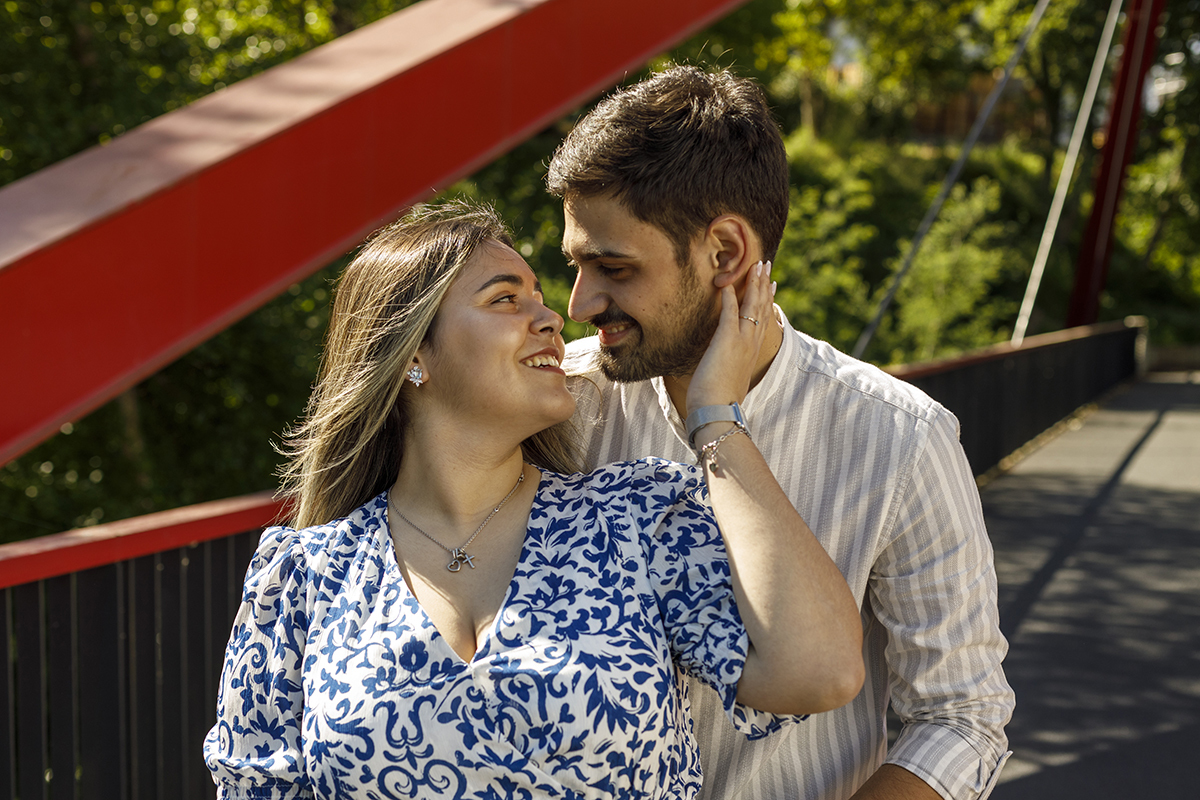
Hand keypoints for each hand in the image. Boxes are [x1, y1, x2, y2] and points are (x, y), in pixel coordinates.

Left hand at [687, 260, 773, 412]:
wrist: (717, 412)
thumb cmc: (718, 402)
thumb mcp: (728, 380)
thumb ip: (729, 369)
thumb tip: (723, 370)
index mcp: (752, 352)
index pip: (763, 321)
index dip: (767, 301)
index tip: (771, 285)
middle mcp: (751, 344)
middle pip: (762, 308)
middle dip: (763, 285)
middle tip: (766, 266)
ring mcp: (742, 341)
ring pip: (752, 306)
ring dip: (753, 284)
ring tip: (755, 265)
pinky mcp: (727, 341)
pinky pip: (730, 313)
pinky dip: (730, 297)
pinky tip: (727, 284)